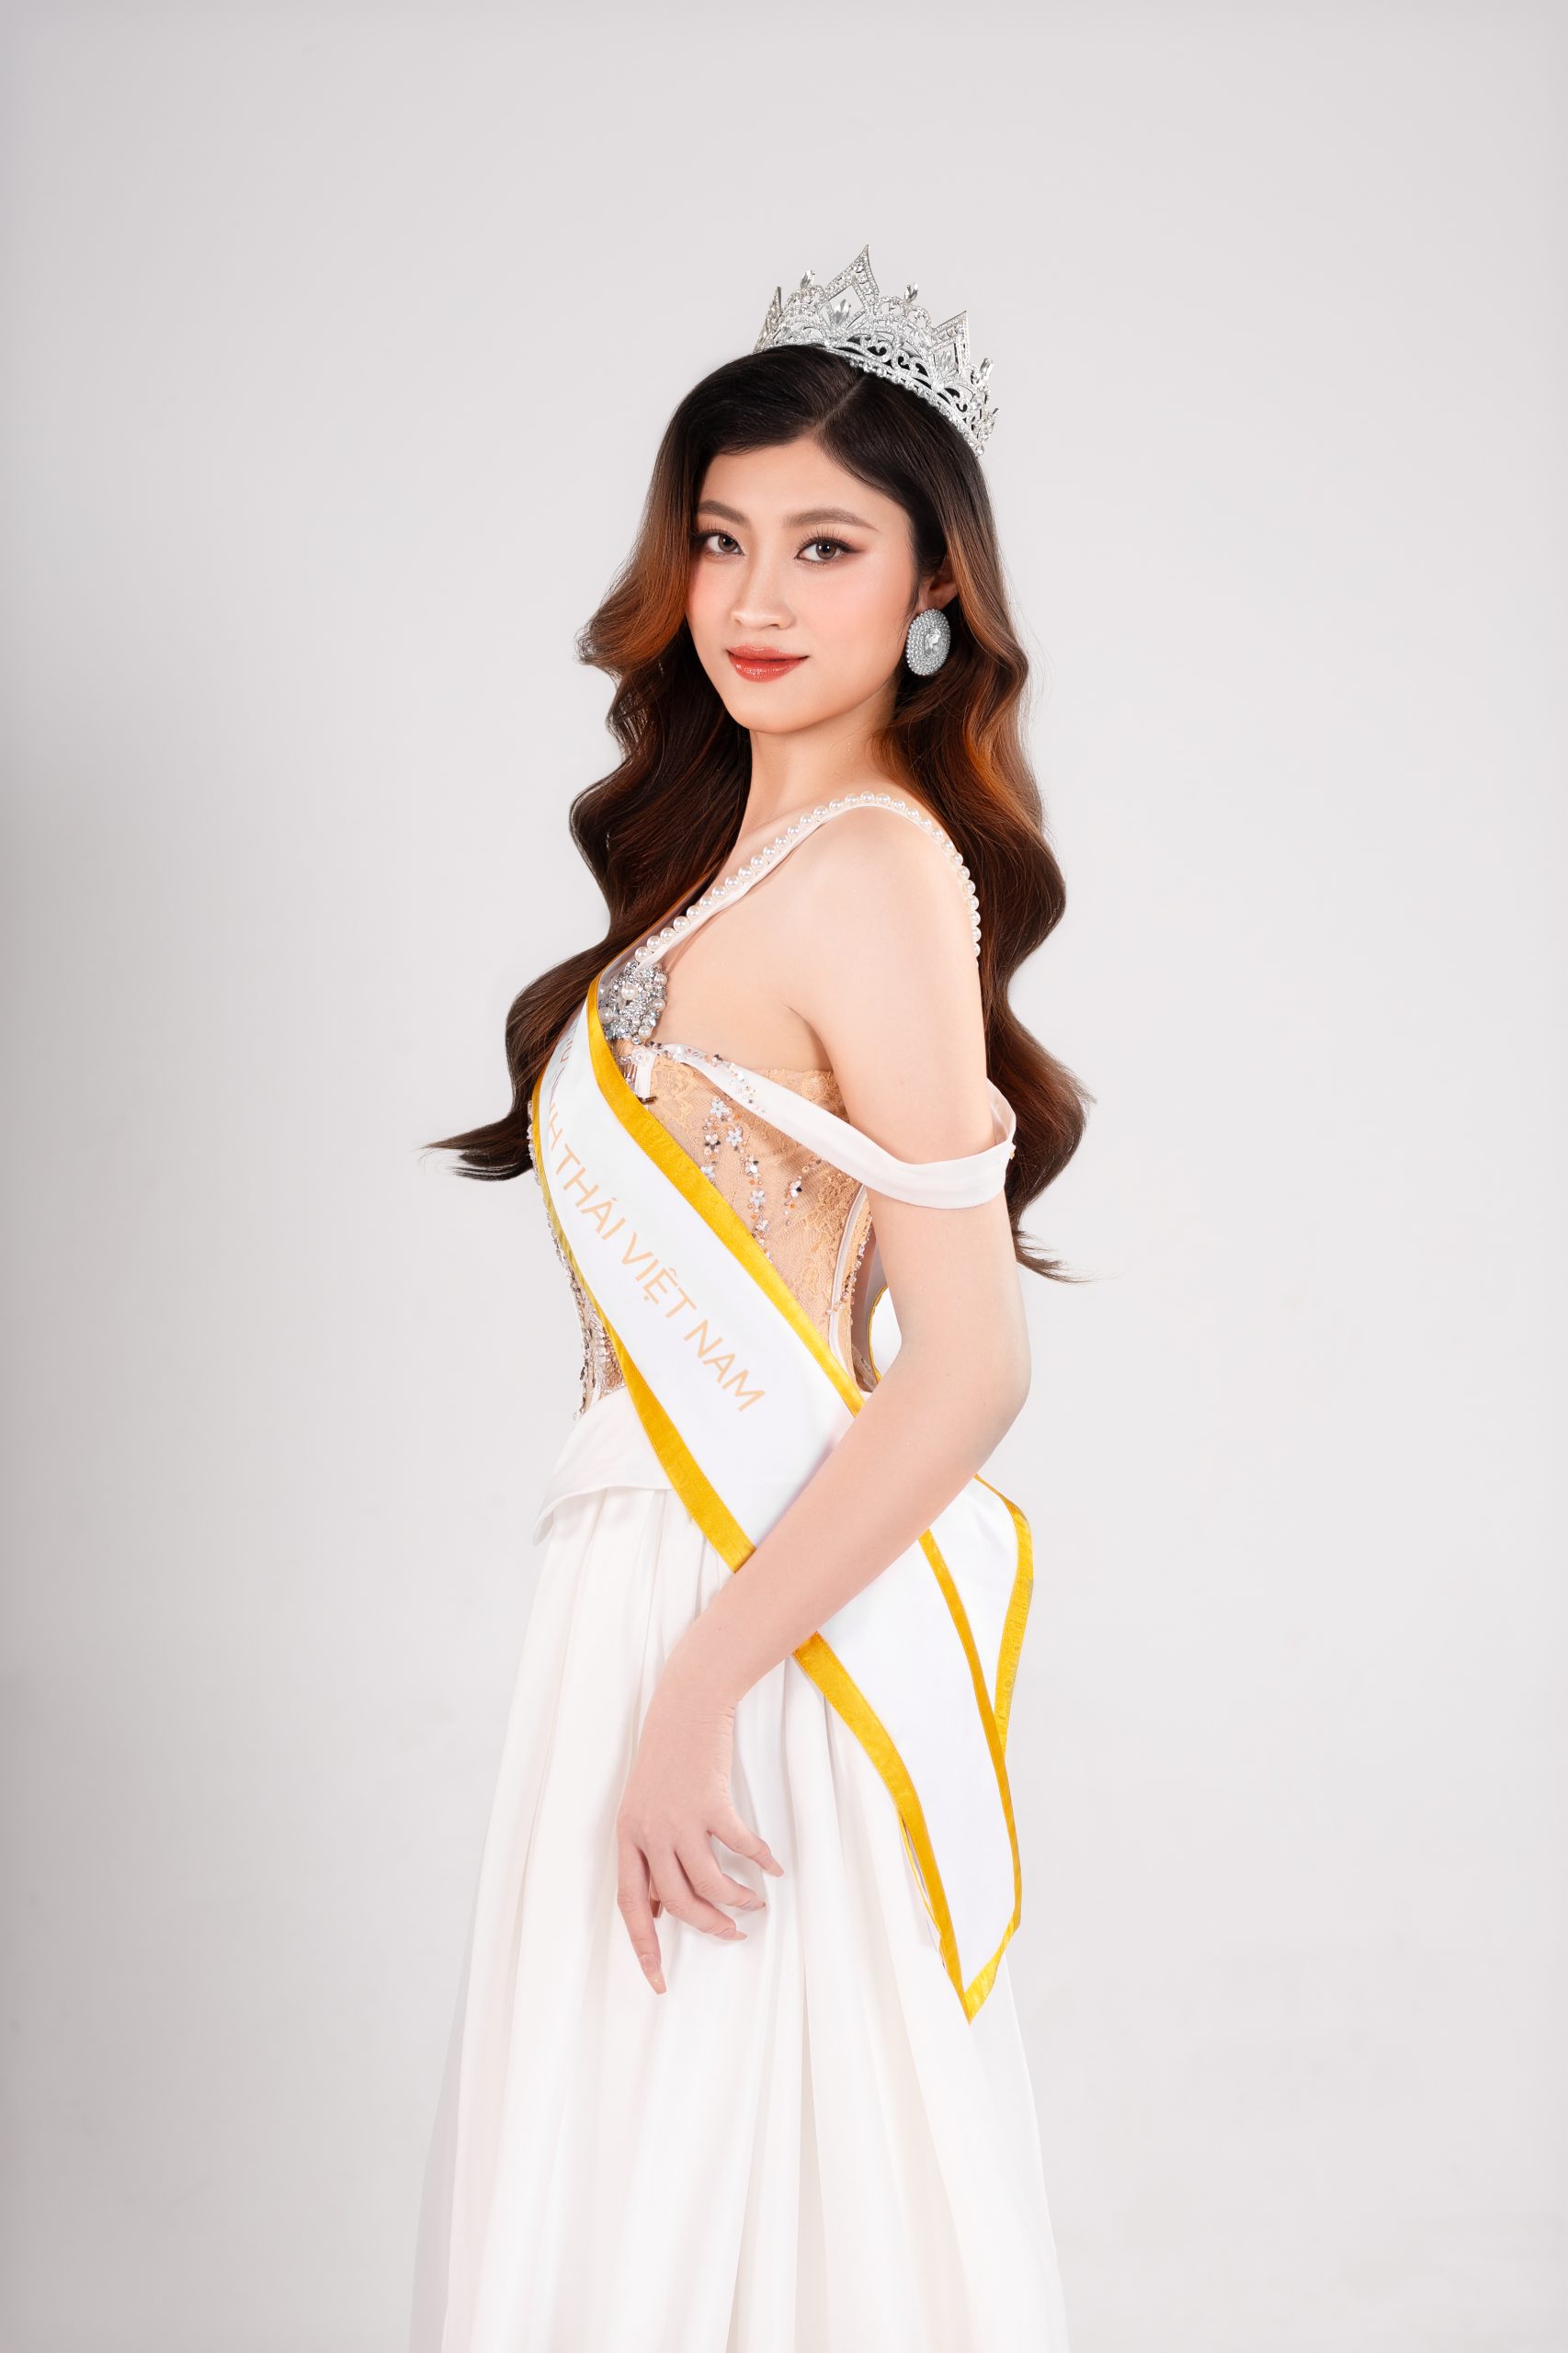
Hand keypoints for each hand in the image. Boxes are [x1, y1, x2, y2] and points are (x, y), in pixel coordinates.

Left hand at [615, 1654, 784, 1995]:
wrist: (685, 1706)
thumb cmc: (665, 1758)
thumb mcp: (642, 1808)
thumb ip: (647, 1854)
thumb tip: (659, 1908)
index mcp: (627, 1838)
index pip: (631, 1907)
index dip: (645, 1949)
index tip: (658, 1983)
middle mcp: (649, 1833)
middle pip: (679, 1902)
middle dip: (708, 1927)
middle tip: (733, 1934)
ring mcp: (680, 1818)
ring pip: (709, 1884)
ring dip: (736, 1900)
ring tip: (753, 1903)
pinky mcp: (712, 1802)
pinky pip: (741, 1846)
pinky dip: (760, 1861)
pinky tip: (773, 1867)